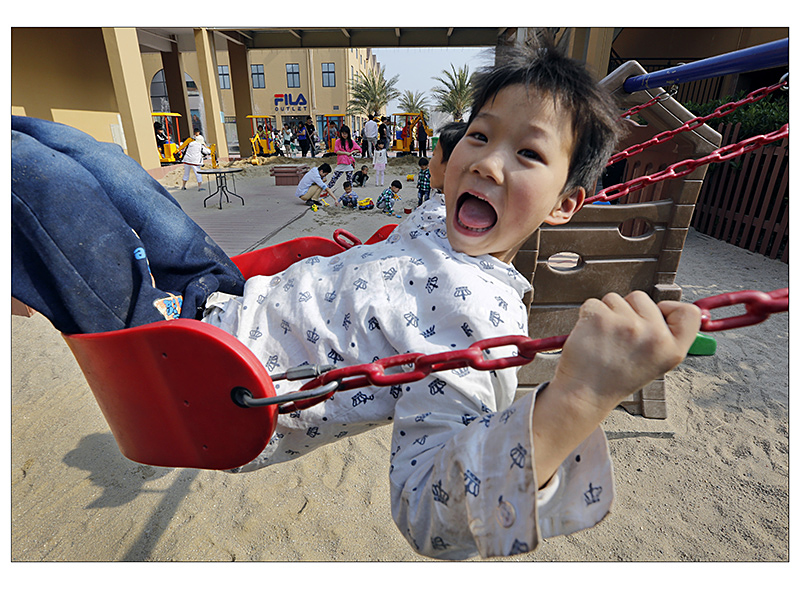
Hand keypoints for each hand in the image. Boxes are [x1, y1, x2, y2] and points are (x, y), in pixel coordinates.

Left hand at [551, 291, 700, 415]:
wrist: (585, 393)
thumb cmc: (615, 378)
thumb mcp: (656, 363)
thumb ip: (664, 336)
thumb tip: (666, 308)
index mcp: (673, 349)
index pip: (688, 312)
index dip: (669, 308)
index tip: (656, 316)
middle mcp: (654, 336)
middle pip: (641, 297)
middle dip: (628, 311)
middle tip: (619, 338)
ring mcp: (627, 325)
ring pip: (615, 298)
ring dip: (607, 314)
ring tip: (604, 339)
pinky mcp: (600, 318)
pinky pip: (593, 303)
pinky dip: (588, 316)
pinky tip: (590, 336)